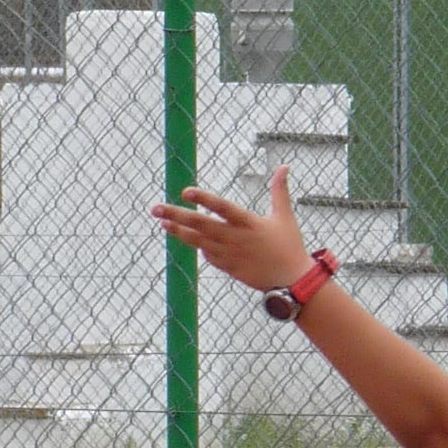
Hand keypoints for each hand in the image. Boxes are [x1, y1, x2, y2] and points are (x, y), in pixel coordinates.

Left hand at [151, 166, 312, 296]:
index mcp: (248, 222)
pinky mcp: (227, 267)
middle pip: (201, 225)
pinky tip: (185, 236)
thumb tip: (284, 166)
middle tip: (156, 209)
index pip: (221, 207)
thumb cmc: (289, 246)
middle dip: (176, 216)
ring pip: (198, 241)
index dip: (203, 198)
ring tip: (162, 223)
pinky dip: (197, 245)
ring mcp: (229, 254)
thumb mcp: (285, 215)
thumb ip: (279, 190)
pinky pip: (207, 255)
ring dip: (179, 232)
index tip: (185, 191)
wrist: (292, 282)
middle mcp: (235, 238)